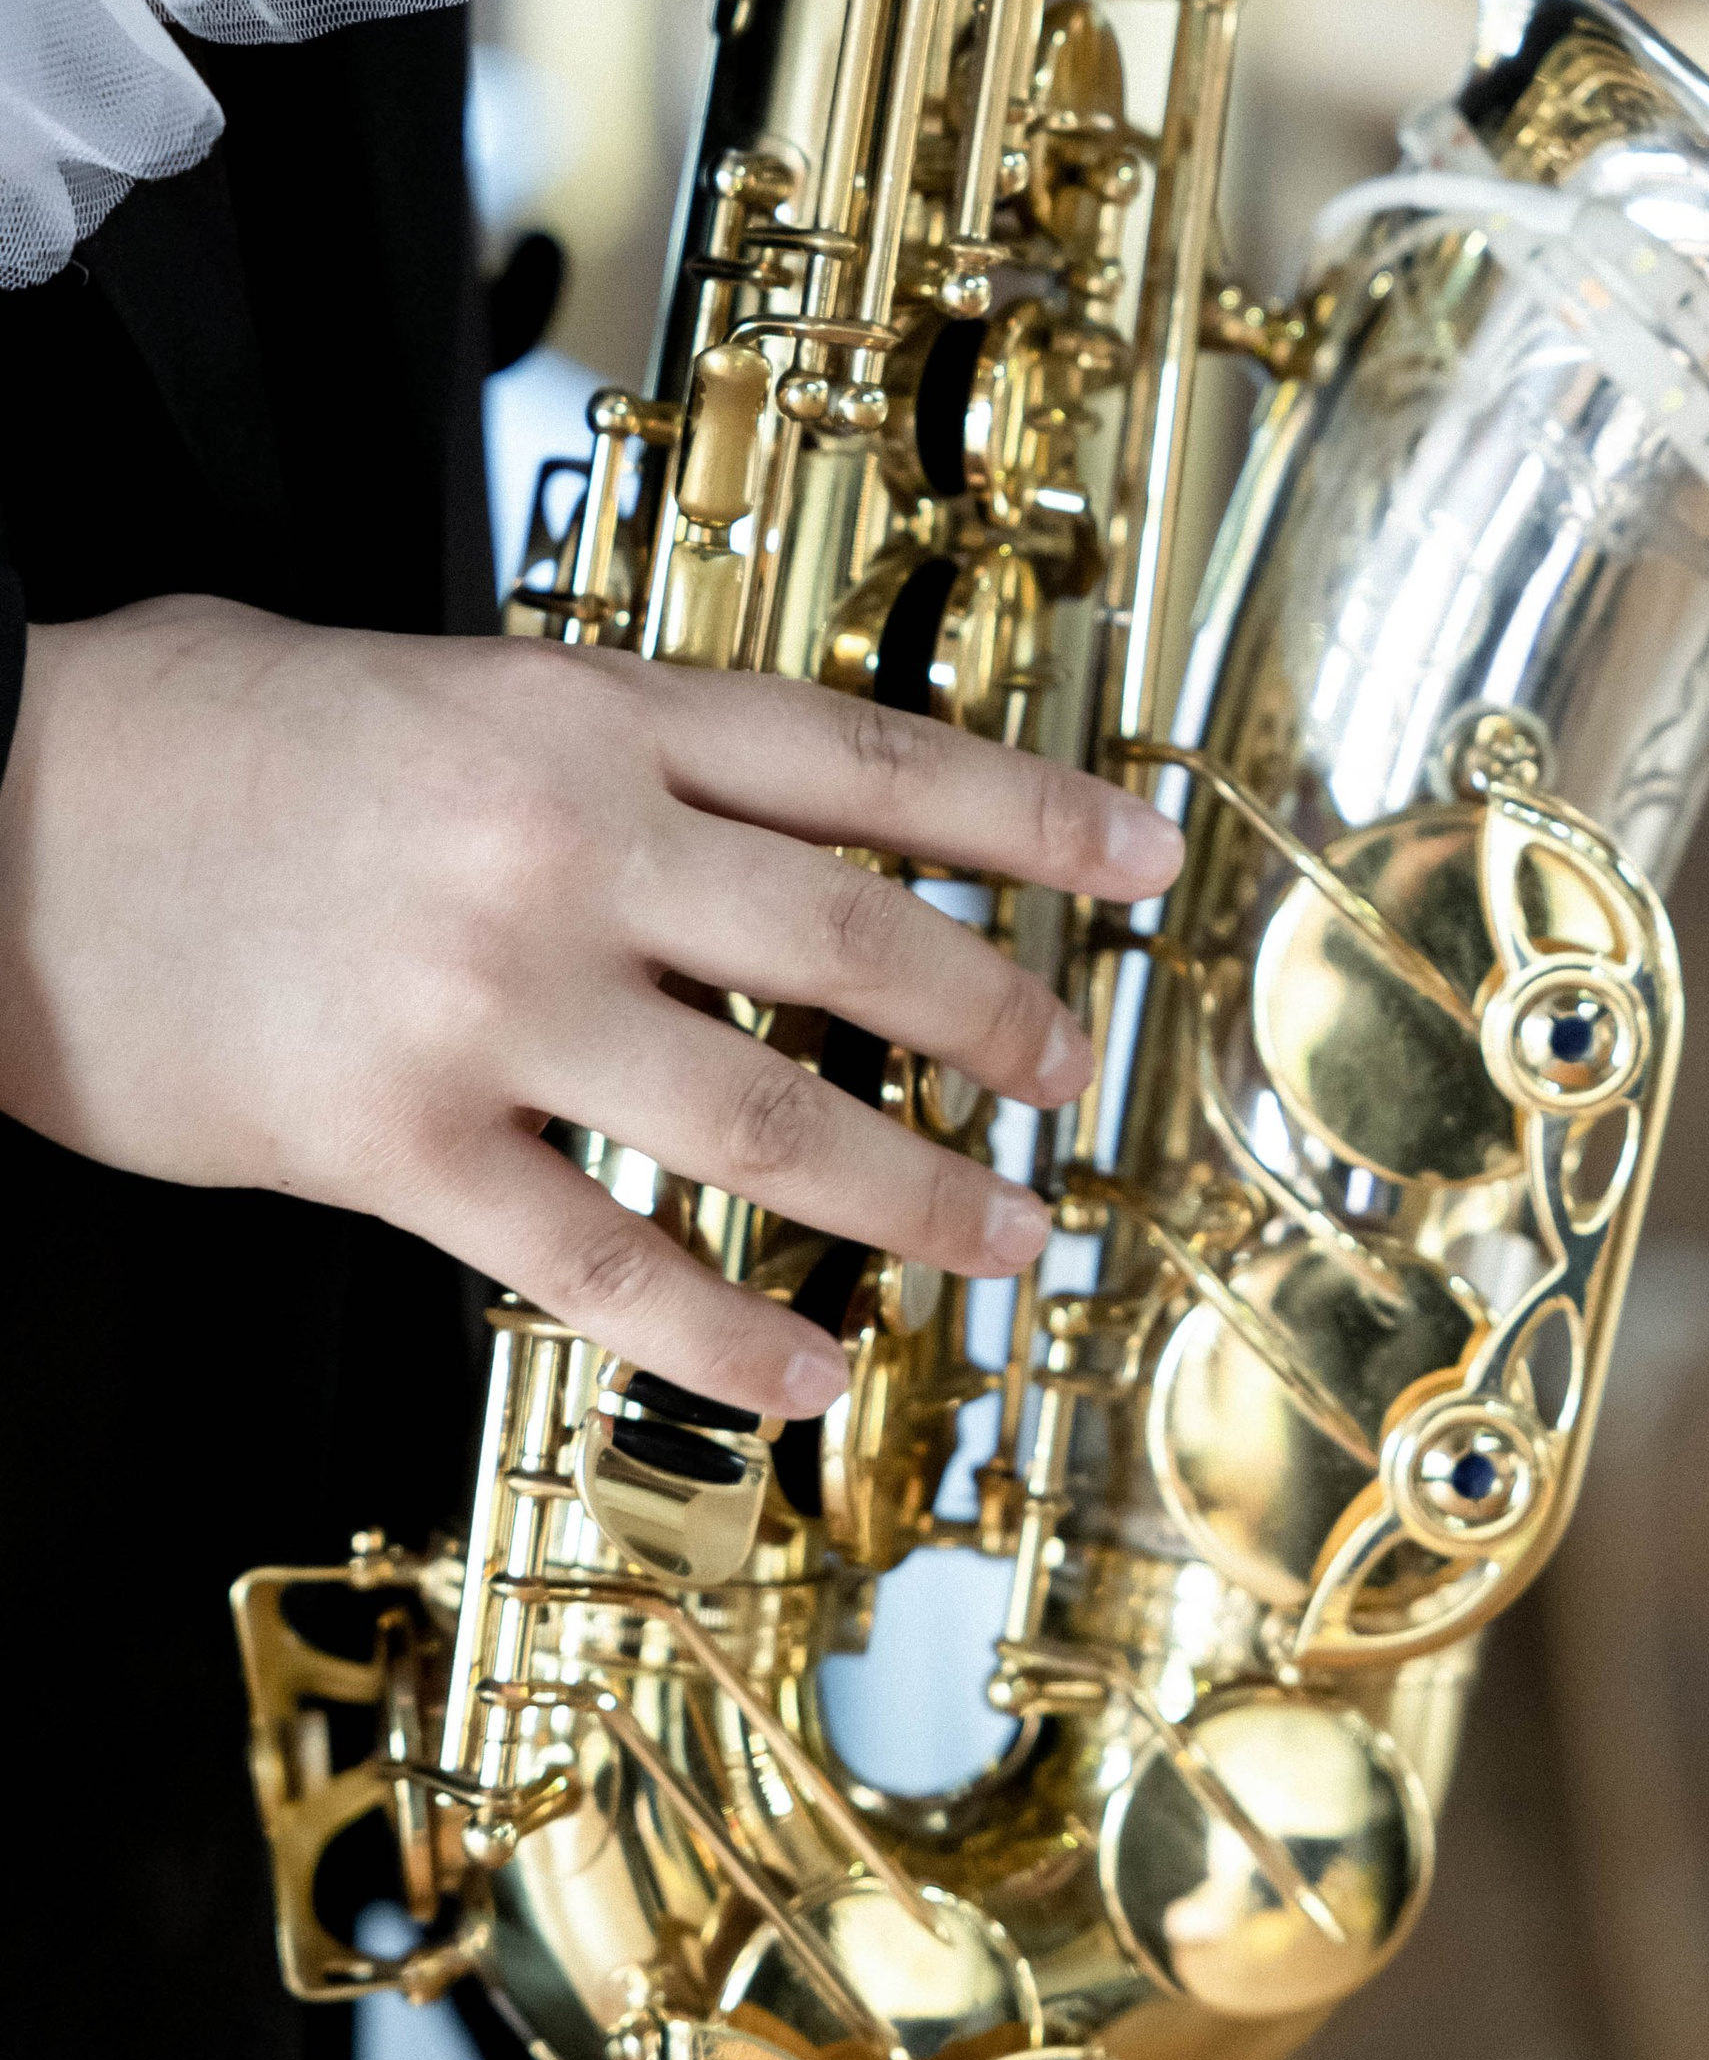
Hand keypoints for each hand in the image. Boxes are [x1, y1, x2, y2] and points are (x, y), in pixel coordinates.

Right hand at [0, 599, 1180, 1416]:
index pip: (871, 761)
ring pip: (765, 1113)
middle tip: (1078, 1079)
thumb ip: (601, 751)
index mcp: (590, 712)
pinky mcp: (389, 1140)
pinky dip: (719, 1331)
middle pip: (860, 942)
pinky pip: (596, 1262)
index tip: (1148, 860)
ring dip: (912, 1195)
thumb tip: (755, 827)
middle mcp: (569, 845)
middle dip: (1002, 1021)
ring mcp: (485, 999)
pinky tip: (801, 1376)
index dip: (1034, 813)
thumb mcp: (440, 682)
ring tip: (1002, 1243)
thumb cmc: (208, 738)